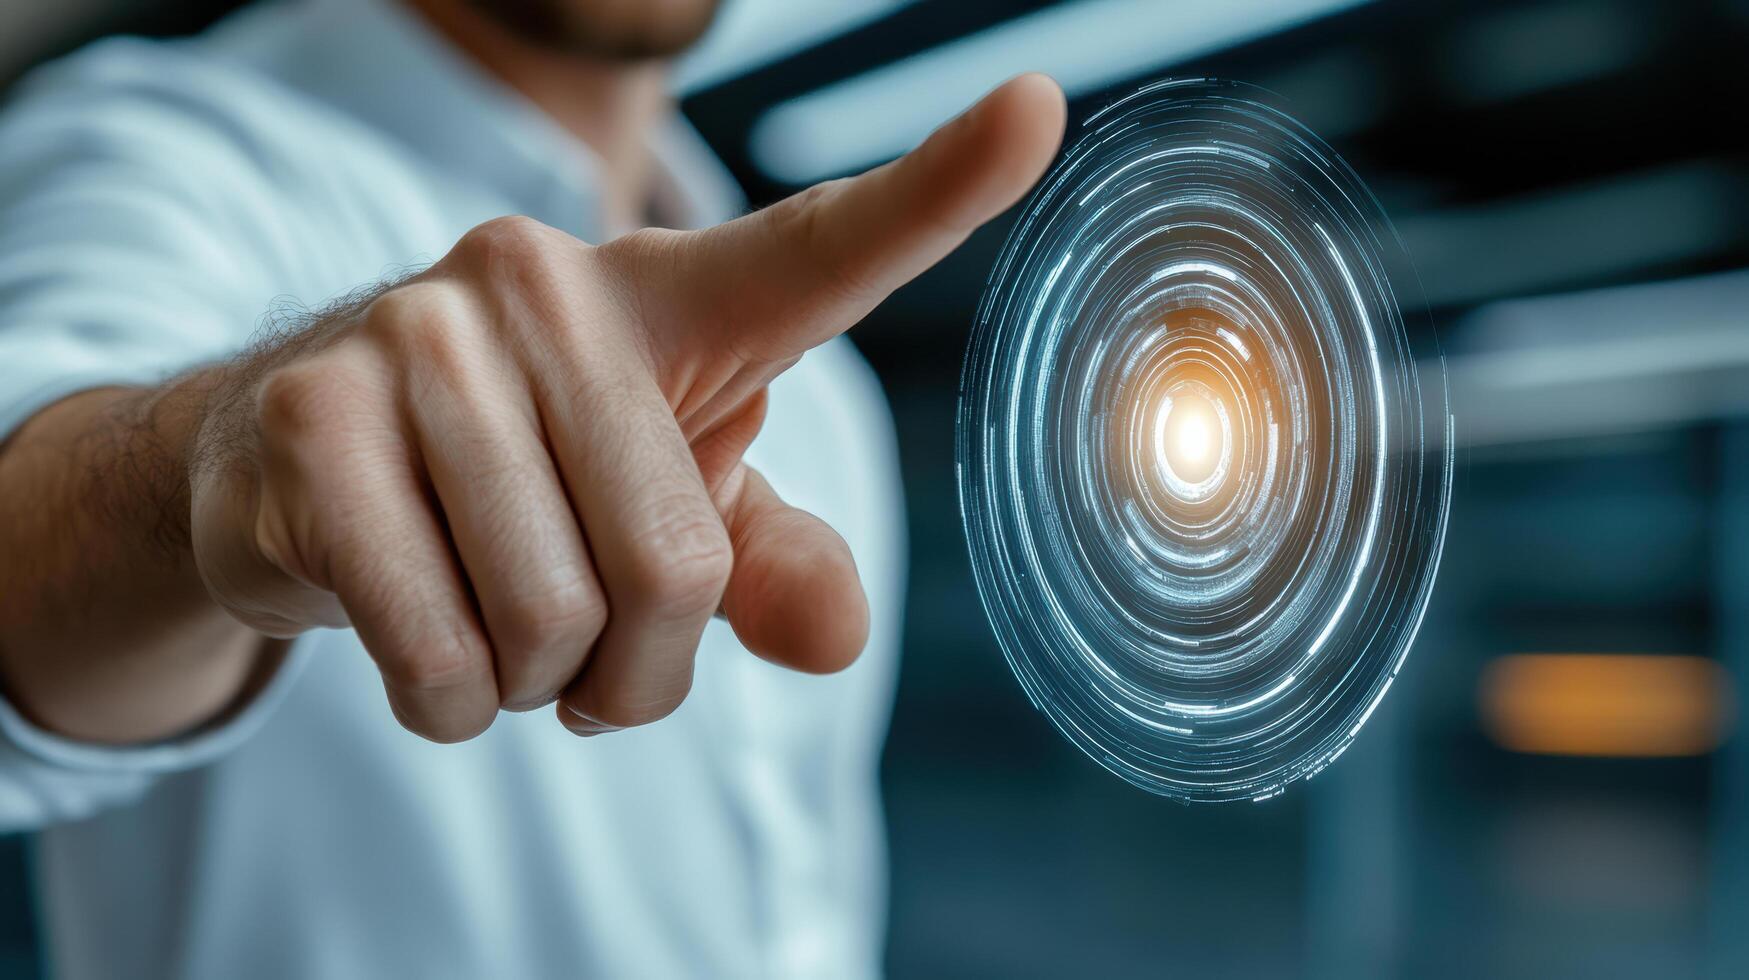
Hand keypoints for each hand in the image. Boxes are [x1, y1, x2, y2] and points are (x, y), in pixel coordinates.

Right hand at [186, 74, 1064, 741]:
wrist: (286, 467)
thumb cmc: (512, 484)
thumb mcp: (655, 519)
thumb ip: (755, 560)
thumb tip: (838, 636)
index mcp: (666, 296)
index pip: (816, 250)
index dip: (939, 187)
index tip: (1039, 106)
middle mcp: (543, 285)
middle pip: (674, 565)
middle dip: (635, 673)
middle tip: (586, 663)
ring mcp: (416, 338)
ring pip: (551, 621)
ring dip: (536, 688)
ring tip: (496, 635)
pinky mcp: (311, 420)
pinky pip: (437, 650)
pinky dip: (449, 704)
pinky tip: (424, 645)